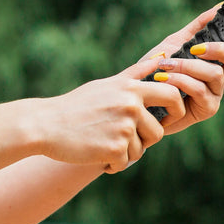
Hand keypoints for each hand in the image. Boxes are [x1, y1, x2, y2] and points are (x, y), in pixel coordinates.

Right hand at [28, 73, 181, 172]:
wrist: (45, 125)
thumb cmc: (76, 105)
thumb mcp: (106, 84)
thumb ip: (135, 75)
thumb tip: (161, 58)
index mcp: (131, 88)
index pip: (173, 95)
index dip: (177, 110)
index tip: (167, 119)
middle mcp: (130, 105)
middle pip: (158, 131)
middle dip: (146, 139)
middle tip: (127, 140)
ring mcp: (123, 127)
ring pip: (140, 150)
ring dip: (125, 153)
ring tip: (102, 143)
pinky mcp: (115, 148)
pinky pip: (125, 163)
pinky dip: (113, 164)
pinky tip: (96, 154)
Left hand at [143, 6, 223, 134]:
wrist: (138, 95)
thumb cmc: (157, 70)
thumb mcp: (175, 43)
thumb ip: (198, 27)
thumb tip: (220, 6)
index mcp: (219, 61)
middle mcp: (221, 78)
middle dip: (220, 50)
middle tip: (195, 48)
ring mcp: (216, 94)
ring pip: (215, 74)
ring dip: (188, 66)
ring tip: (165, 65)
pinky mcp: (206, 109)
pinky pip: (200, 90)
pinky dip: (180, 80)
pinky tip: (163, 77)